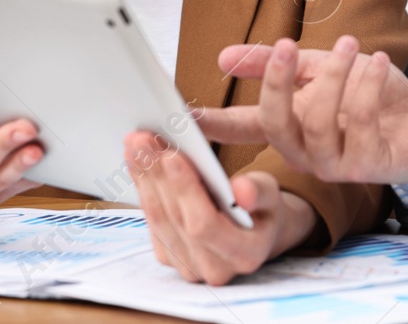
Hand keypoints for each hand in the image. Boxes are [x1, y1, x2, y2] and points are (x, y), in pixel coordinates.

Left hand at [124, 130, 318, 283]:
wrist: (255, 230)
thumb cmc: (264, 207)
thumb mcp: (271, 193)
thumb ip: (258, 192)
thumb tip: (241, 190)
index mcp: (245, 255)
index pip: (204, 225)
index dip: (185, 190)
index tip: (172, 155)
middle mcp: (213, 269)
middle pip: (175, 219)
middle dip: (157, 175)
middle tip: (143, 139)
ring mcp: (188, 267)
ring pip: (159, 219)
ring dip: (144, 179)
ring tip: (136, 145)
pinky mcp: (170, 257)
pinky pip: (151, 221)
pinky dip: (143, 188)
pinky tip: (138, 163)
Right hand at [194, 35, 407, 184]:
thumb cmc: (371, 97)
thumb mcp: (321, 70)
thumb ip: (279, 64)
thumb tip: (224, 56)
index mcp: (290, 130)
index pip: (242, 128)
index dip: (210, 122)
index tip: (178, 113)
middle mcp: (306, 153)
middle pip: (275, 125)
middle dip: (277, 83)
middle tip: (287, 46)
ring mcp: (336, 164)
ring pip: (319, 122)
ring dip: (333, 77)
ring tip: (350, 46)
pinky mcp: (370, 166)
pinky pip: (360, 123)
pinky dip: (367, 86)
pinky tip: (378, 62)